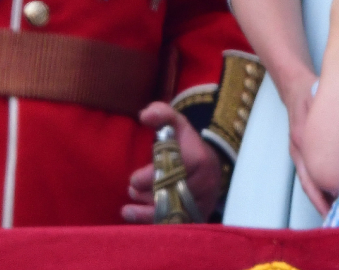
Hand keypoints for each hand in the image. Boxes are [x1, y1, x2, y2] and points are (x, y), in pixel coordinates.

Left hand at [122, 102, 221, 222]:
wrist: (210, 164)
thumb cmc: (187, 143)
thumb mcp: (176, 123)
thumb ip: (160, 114)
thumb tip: (144, 115)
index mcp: (200, 159)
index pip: (175, 170)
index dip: (151, 177)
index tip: (132, 180)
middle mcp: (206, 184)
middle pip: (174, 195)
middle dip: (149, 196)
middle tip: (130, 191)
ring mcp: (204, 202)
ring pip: (176, 213)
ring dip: (149, 213)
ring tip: (128, 210)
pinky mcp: (200, 216)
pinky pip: (178, 224)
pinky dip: (158, 223)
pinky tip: (140, 222)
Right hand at [284, 85, 333, 216]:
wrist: (295, 85)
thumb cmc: (314, 92)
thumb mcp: (330, 101)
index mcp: (303, 139)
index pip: (309, 172)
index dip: (320, 192)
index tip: (333, 203)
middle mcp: (298, 147)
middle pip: (307, 182)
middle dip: (319, 201)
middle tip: (333, 215)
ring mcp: (297, 148)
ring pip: (306, 178)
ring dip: (318, 194)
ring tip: (332, 208)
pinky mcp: (300, 147)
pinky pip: (306, 170)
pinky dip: (316, 182)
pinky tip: (327, 188)